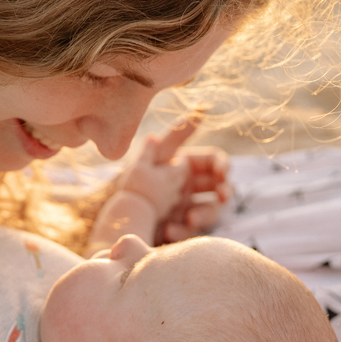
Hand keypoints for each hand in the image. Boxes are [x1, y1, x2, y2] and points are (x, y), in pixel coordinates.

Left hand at [117, 114, 230, 244]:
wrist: (115, 211)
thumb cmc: (136, 177)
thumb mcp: (155, 154)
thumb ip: (177, 134)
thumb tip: (201, 109)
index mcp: (188, 166)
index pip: (214, 162)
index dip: (222, 164)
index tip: (222, 171)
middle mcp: (192, 187)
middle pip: (220, 187)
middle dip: (225, 191)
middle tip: (222, 196)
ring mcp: (188, 208)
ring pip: (210, 211)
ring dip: (204, 214)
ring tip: (189, 219)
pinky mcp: (180, 228)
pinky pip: (189, 232)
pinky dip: (181, 232)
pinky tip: (169, 231)